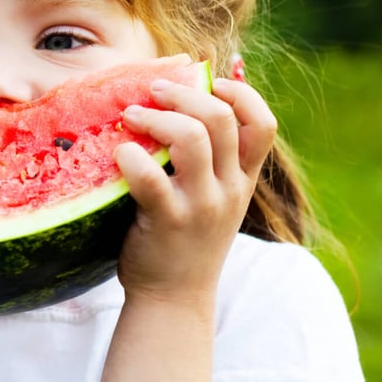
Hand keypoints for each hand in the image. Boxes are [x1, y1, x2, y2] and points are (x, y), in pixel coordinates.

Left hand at [113, 77, 277, 302]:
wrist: (173, 300)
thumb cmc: (184, 240)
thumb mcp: (212, 199)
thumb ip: (208, 161)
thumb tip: (178, 104)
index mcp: (242, 180)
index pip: (263, 125)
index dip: (242, 94)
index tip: (211, 82)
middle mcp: (228, 190)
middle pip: (222, 120)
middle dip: (185, 94)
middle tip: (152, 91)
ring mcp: (201, 206)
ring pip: (193, 138)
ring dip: (157, 117)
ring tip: (130, 116)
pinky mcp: (167, 221)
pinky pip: (150, 177)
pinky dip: (130, 156)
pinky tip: (118, 152)